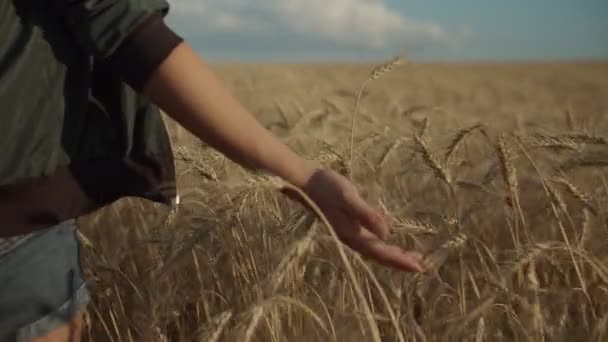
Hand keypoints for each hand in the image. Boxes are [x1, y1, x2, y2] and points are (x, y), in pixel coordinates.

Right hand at [284, 167, 425, 272]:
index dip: (400, 260)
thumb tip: (387, 233)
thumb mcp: (349, 198)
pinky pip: (370, 240)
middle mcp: (351, 238)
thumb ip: (367, 215)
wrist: (306, 180)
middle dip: (400, 261)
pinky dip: (383, 244)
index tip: (419, 267)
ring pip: (375, 249)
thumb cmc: (328, 186)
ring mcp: (349, 232)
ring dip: (393, 255)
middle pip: (379, 254)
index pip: (381, 251)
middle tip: (422, 267)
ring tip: (411, 258)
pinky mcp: (349, 224)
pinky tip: (389, 240)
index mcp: (352, 234)